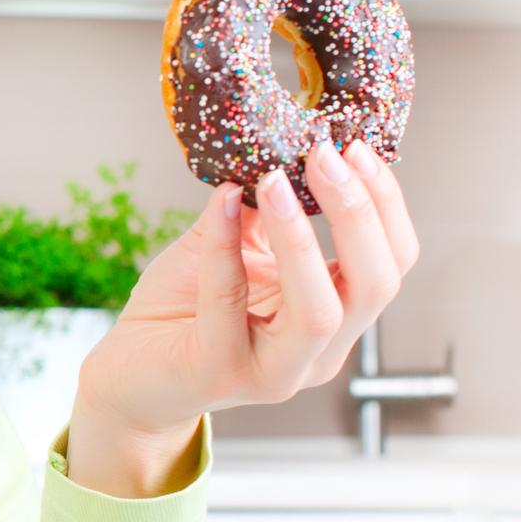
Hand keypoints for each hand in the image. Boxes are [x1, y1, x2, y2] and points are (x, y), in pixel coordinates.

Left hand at [67, 142, 419, 497]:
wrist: (128, 374)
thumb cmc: (182, 310)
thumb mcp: (231, 248)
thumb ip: (261, 211)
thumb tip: (278, 148)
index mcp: (337, 320)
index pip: (392, 263)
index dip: (384, 204)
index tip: (355, 147)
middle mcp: (318, 353)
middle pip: (375, 286)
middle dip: (358, 214)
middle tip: (325, 154)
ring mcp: (274, 372)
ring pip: (319, 312)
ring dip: (300, 237)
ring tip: (275, 180)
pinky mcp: (219, 373)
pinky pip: (227, 305)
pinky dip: (224, 248)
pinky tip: (222, 203)